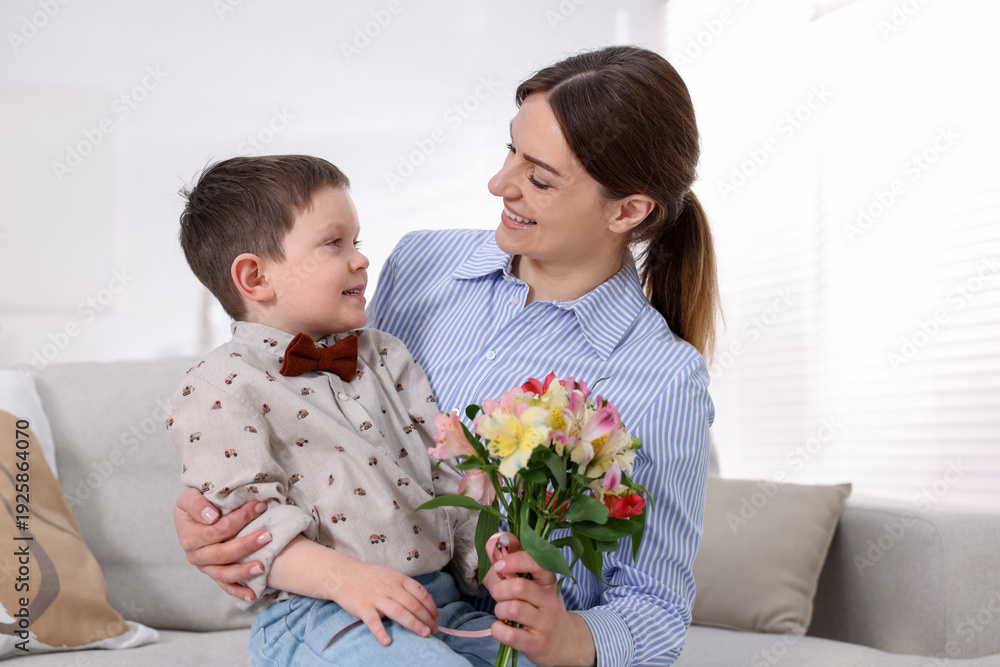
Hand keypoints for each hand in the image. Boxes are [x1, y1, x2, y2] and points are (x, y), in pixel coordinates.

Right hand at [174, 487, 269, 600]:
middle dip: (246, 545)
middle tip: (267, 536)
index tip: (260, 507)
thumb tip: (211, 517)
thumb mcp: (190, 496)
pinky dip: (238, 591)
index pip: (218, 530)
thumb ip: (197, 504)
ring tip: (262, 566)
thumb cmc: (197, 501)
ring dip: (243, 571)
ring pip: (223, 573)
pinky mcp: (214, 573)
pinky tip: (252, 595)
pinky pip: (225, 585)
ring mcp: (205, 566)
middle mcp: (195, 554)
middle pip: (222, 553)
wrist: (196, 512)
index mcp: (189, 535)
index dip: (240, 518)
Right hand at [321, 556, 440, 645]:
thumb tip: (424, 600)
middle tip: (435, 630)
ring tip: (425, 634)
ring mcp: (377, 598)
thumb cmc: (370, 576)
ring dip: (414, 624)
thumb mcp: (391, 575)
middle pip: (413, 604)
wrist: (343, 574)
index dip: (431, 606)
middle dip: (427, 618)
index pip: (420, 593)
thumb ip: (405, 587)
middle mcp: (390, 588)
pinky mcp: (363, 607)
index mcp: (399, 579)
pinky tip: (387, 641)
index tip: (437, 617)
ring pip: (399, 612)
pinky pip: (373, 621)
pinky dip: (380, 632)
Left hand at [484, 532, 596, 666]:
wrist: (564, 643)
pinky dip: (497, 630)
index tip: (500, 566)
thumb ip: (511, 561)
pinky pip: (508, 634)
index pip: (536, 561)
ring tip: (504, 613)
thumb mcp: (532, 583)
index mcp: (549, 580)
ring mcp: (545, 622)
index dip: (514, 560)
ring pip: (512, 609)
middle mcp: (550, 599)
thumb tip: (492, 541)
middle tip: (500, 596)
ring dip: (499, 610)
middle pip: (517, 587)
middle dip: (499, 590)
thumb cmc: (539, 608)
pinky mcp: (537, 643)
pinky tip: (502, 628)